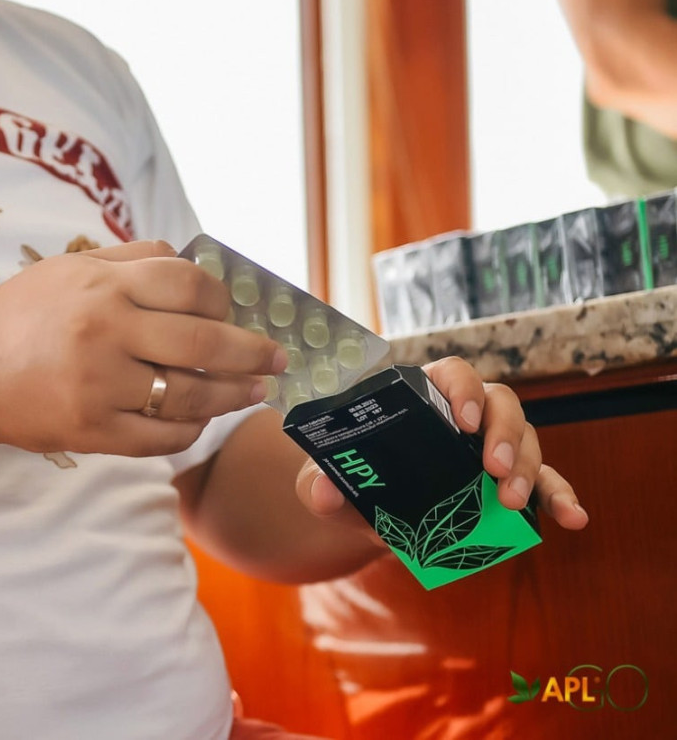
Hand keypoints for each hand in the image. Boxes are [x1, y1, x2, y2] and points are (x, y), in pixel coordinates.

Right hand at [0, 240, 286, 456]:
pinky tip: (202, 422)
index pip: (190, 284)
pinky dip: (189, 431)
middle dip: (252, 351)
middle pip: (203, 340)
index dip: (225, 300)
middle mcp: (105, 330)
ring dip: (231, 395)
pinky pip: (160, 436)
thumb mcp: (70, 268)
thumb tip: (194, 268)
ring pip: (188, 393)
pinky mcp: (90, 430)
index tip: (238, 313)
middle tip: (277, 358)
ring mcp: (99, 385)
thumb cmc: (18, 315)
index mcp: (103, 284)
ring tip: (253, 392)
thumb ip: (131, 260)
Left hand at [295, 356, 589, 535]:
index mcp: (422, 397)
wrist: (369, 518)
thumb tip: (322, 492)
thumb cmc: (351, 483)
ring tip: (510, 503)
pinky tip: (572, 518)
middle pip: (502, 402)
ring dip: (527, 468)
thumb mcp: (326, 482)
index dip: (463, 390)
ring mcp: (491, 447)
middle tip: (491, 469)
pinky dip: (560, 497)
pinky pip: (544, 482)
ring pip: (526, 439)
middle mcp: (465, 415)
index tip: (463, 420)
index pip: (452, 374)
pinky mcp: (508, 482)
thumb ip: (318, 484)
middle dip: (502, 433)